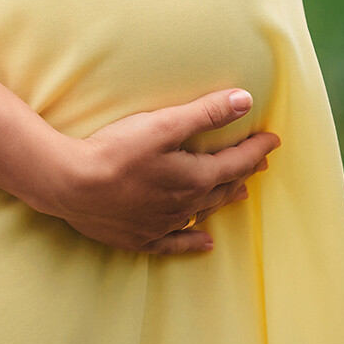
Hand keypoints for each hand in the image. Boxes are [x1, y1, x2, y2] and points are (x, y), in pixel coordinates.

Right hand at [39, 87, 278, 253]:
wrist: (70, 185)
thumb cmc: (116, 151)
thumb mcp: (164, 124)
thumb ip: (206, 113)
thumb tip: (245, 100)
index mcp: (195, 177)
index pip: (236, 161)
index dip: (256, 149)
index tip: (273, 140)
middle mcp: (184, 205)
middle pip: (223, 187)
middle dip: (243, 171)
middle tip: (259, 162)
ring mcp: (162, 224)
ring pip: (203, 212)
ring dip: (223, 200)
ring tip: (240, 192)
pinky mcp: (140, 237)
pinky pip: (174, 242)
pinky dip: (192, 241)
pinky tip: (205, 243)